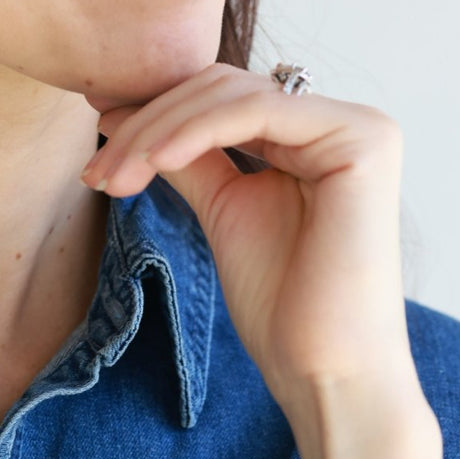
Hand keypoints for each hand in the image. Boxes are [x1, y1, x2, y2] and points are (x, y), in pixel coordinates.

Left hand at [81, 62, 416, 417]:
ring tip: (112, 178)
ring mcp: (360, 126)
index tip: (100, 137)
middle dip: (147, 125)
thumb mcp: (223, 209)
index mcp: (319, 134)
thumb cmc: (282, 305)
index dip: (154, 113)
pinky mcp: (363, 140)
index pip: (222, 97)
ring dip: (157, 132)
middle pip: (222, 87)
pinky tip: (153, 162)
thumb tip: (125, 114)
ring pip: (231, 95)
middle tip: (96, 173)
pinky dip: (193, 132)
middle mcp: (346, 120)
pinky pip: (256, 112)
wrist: (324, 370)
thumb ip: (189, 157)